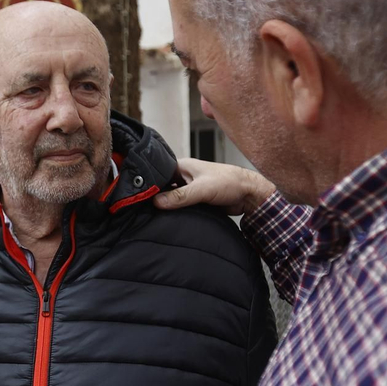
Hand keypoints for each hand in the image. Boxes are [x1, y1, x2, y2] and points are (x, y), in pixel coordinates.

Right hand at [154, 158, 275, 215]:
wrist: (248, 194)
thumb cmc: (228, 182)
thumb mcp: (201, 189)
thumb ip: (180, 196)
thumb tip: (157, 202)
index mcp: (182, 167)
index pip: (157, 174)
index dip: (148, 185)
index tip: (138, 197)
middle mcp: (183, 176)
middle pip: (162, 187)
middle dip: (156, 197)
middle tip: (143, 209)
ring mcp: (189, 188)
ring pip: (171, 198)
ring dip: (166, 206)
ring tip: (152, 216)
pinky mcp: (195, 200)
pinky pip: (180, 206)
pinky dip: (175, 212)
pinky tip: (168, 219)